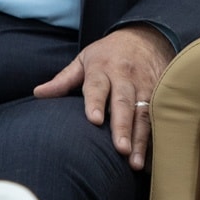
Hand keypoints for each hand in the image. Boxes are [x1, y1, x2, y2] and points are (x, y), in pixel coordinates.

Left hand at [34, 24, 175, 169]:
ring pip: (144, 113)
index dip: (96, 103)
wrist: (147, 37)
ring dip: (141, 139)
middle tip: (121, 149)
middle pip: (124, 103)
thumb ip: (64, 79)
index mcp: (103, 68)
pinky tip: (153, 156)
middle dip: (123, 127)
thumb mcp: (85, 59)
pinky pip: (159, 116)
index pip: (97, 87)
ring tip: (135, 163)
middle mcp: (125, 77)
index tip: (94, 120)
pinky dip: (156, 136)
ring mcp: (146, 85)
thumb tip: (38, 93)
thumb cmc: (109, 53)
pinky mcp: (161, 93)